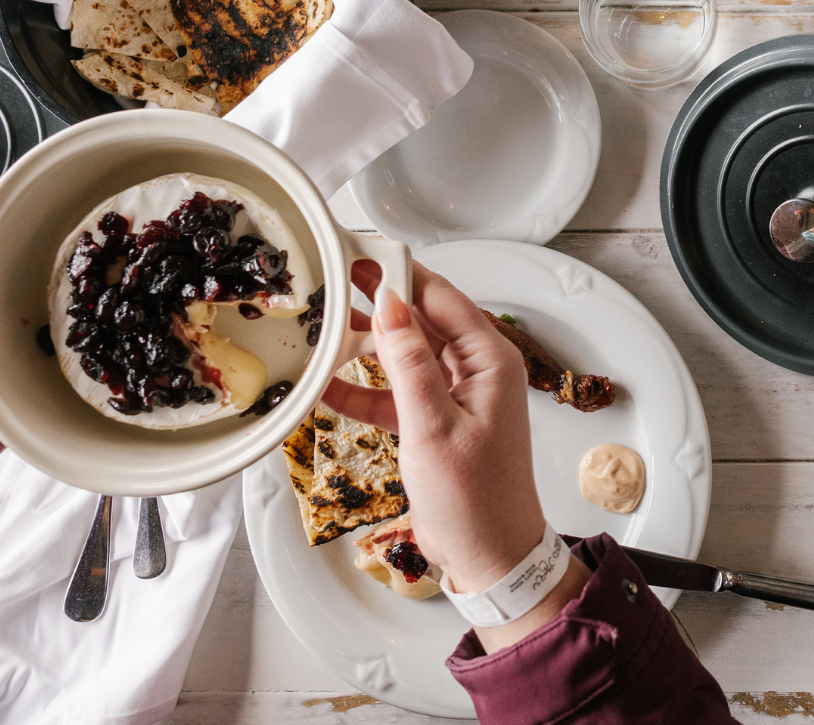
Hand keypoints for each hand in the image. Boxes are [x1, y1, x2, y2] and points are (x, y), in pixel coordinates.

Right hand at [322, 263, 553, 594]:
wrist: (491, 559)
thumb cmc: (476, 501)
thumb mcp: (432, 427)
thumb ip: (408, 364)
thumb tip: (390, 305)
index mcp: (490, 361)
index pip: (440, 298)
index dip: (398, 274)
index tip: (359, 255)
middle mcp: (477, 371)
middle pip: (422, 321)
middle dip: (377, 304)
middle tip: (332, 281)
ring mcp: (457, 397)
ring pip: (405, 356)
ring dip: (365, 348)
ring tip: (322, 328)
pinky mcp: (436, 423)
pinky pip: (397, 394)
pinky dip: (365, 391)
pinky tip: (326, 386)